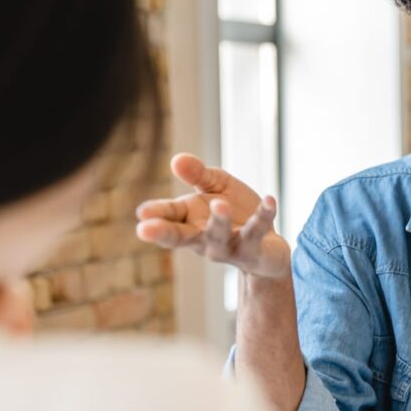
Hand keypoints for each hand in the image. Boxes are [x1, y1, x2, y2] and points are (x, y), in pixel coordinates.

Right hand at [135, 154, 290, 278]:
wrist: (268, 248)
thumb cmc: (235, 214)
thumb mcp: (216, 187)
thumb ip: (198, 174)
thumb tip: (176, 159)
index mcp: (190, 222)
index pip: (168, 217)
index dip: (155, 216)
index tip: (141, 213)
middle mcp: (204, 239)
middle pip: (181, 236)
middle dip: (163, 233)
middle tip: (143, 230)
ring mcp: (229, 247)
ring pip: (219, 237)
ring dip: (218, 222)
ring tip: (218, 204)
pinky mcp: (255, 250)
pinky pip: (257, 232)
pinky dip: (263, 215)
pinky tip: (270, 200)